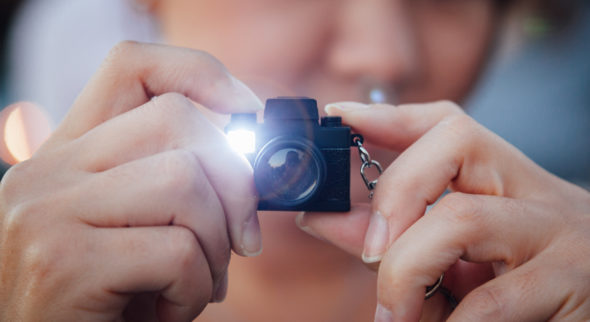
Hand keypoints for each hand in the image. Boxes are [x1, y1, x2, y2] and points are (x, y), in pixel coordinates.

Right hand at [0, 42, 262, 321]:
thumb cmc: (106, 303)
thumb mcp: (135, 230)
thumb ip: (170, 183)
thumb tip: (249, 154)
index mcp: (67, 155)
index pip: (132, 66)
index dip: (202, 73)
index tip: (247, 111)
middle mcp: (46, 172)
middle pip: (176, 119)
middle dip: (234, 181)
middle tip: (241, 238)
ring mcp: (46, 212)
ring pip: (184, 181)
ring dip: (216, 245)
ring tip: (196, 284)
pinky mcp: (61, 262)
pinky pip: (178, 251)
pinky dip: (196, 290)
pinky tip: (168, 311)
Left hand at [298, 101, 589, 320]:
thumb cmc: (522, 295)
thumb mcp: (457, 261)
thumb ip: (391, 237)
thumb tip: (319, 217)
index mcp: (509, 183)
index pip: (448, 125)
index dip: (387, 116)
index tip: (338, 116)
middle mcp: (538, 194)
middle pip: (454, 143)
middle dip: (392, 194)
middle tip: (368, 253)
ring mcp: (559, 234)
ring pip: (461, 218)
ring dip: (405, 268)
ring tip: (394, 314)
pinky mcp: (572, 284)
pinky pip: (489, 301)